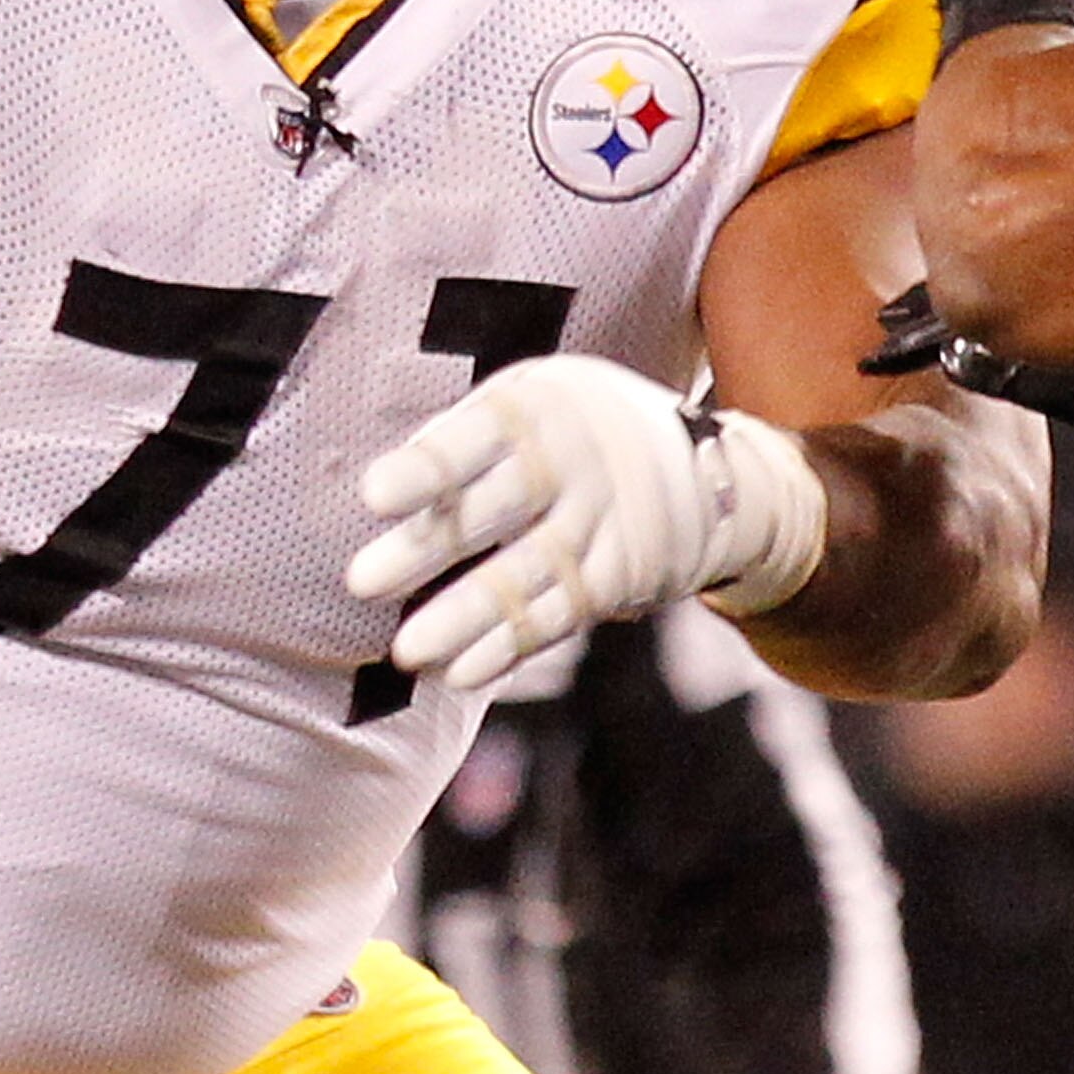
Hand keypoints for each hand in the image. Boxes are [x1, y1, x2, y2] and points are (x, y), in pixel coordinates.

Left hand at [345, 355, 828, 697]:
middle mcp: (577, 461)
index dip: (427, 467)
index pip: (476, 437)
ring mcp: (605, 522)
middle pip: (494, 507)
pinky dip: (509, 647)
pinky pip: (559, 616)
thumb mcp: (538, 401)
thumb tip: (379, 491)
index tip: (374, 496)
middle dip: (428, 547)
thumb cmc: (579, 431)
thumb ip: (469, 437)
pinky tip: (462, 672)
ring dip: (464, 618)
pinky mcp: (624, 577)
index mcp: (540, 405)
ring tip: (408, 652)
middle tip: (361, 581)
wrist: (712, 470)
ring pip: (527, 575)